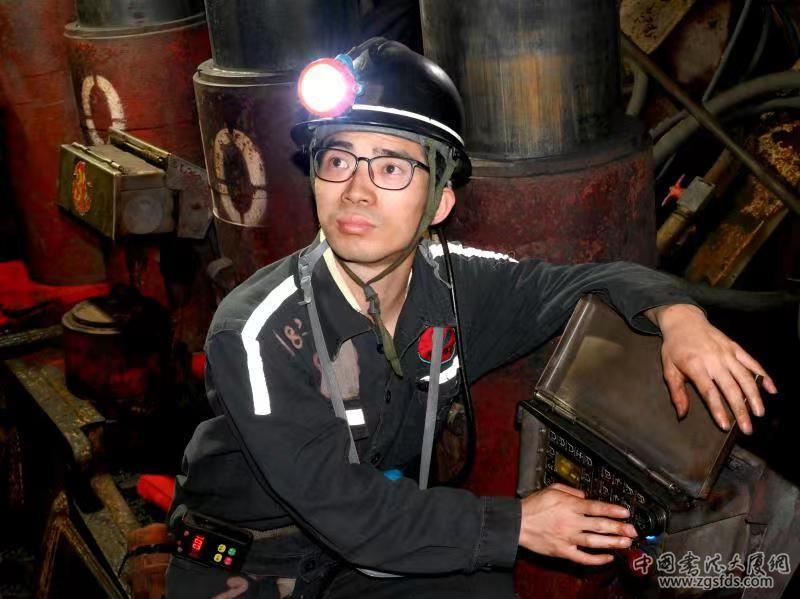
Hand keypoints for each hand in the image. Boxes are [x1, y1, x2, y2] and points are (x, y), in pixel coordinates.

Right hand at [519, 483, 636, 564]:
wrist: (517, 523)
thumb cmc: (533, 505)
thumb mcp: (552, 489)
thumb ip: (571, 491)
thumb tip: (585, 496)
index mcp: (569, 505)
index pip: (596, 507)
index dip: (612, 510)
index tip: (625, 512)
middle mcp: (571, 522)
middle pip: (599, 526)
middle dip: (618, 528)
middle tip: (633, 530)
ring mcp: (567, 538)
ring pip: (594, 542)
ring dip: (612, 542)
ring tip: (626, 543)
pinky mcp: (562, 551)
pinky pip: (582, 557)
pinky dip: (596, 559)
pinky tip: (608, 558)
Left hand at [647, 304, 777, 433]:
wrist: (684, 320)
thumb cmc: (674, 348)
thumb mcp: (669, 369)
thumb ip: (676, 392)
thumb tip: (682, 414)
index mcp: (695, 365)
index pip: (709, 392)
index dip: (718, 410)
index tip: (725, 426)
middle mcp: (714, 360)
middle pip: (731, 388)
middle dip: (740, 410)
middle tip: (747, 429)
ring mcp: (727, 353)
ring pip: (745, 377)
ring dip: (754, 396)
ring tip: (759, 413)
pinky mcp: (735, 348)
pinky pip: (752, 362)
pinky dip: (763, 376)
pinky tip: (772, 389)